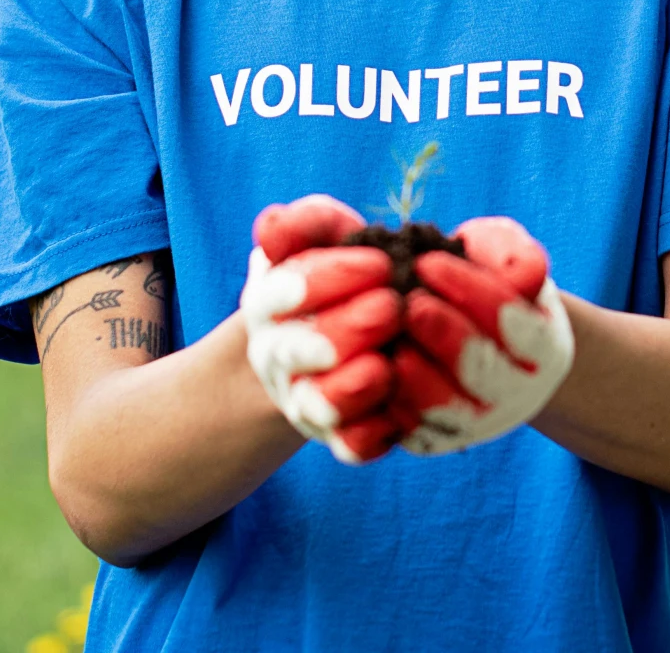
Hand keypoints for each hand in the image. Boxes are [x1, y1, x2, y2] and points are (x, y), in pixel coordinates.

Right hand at [239, 194, 403, 464]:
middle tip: (392, 307)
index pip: (285, 291)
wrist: (346, 329)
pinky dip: (370, 435)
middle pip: (298, 351)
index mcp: (270, 301)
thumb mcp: (324, 236)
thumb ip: (306, 223)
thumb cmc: (340, 271)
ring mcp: (305, 399)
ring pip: (317, 404)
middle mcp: (279, 355)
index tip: (381, 263)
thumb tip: (271, 227)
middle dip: (345, 328)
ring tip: (385, 367)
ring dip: (350, 388)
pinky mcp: (339, 435)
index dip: (332, 276)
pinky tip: (399, 413)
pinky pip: (349, 446)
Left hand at [393, 216, 575, 455]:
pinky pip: (411, 431)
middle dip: (443, 335)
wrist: (470, 331)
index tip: (427, 262)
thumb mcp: (504, 254)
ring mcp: (478, 423)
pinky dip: (390, 403)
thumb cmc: (485, 280)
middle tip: (408, 304)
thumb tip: (522, 276)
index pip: (510, 320)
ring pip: (446, 410)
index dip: (468, 290)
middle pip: (482, 372)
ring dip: (415, 375)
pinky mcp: (437, 440)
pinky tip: (372, 367)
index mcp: (541, 345)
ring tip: (391, 340)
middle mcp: (517, 392)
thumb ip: (513, 254)